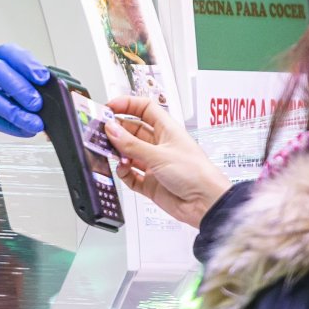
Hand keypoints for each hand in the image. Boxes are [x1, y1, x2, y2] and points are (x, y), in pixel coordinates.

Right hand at [0, 44, 49, 140]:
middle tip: (37, 103)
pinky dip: (12, 128)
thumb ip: (27, 76)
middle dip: (21, 89)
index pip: (11, 53)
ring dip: (18, 115)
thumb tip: (52, 90)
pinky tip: (25, 130)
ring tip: (35, 123)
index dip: (27, 65)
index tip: (43, 77)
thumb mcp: (8, 69)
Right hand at [104, 95, 231, 226]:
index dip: (127, 105)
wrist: (206, 204)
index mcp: (167, 130)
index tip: (110, 108)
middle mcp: (160, 145)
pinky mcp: (150, 183)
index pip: (144, 109)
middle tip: (103, 132)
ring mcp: (154, 164)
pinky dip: (124, 172)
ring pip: (129, 153)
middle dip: (118, 131)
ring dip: (119, 153)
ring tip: (113, 153)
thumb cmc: (196, 174)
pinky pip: (130, 175)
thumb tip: (112, 130)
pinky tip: (123, 170)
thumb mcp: (159, 155)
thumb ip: (132, 144)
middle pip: (132, 130)